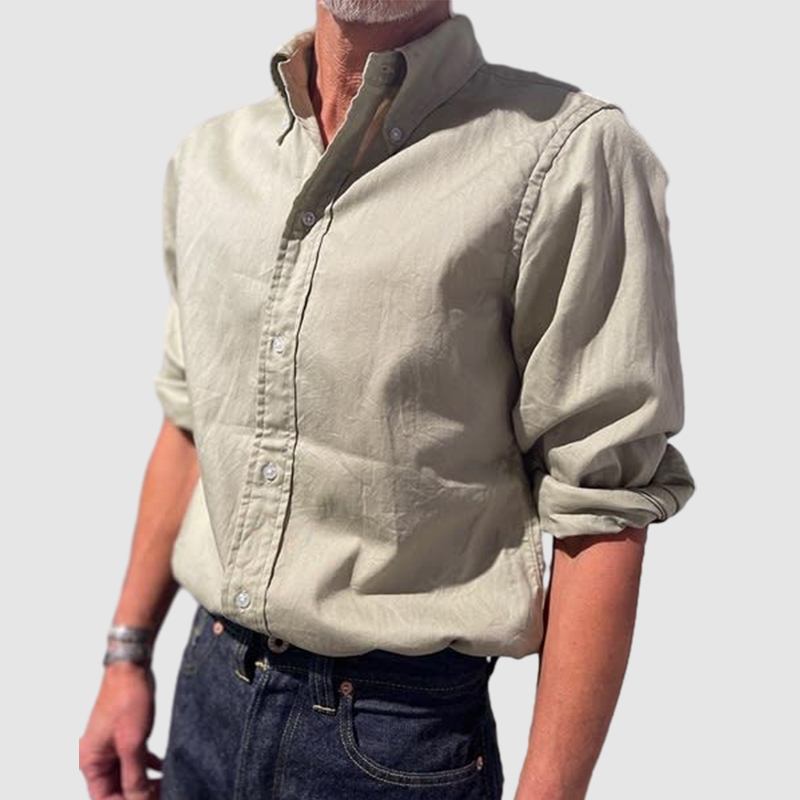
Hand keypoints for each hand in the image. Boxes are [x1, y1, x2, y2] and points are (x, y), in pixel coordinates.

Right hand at [79, 662, 161, 799]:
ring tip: (167, 785)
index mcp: (91, 762)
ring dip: (145, 782)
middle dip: (139, 794)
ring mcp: (110, 746)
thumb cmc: (126, 699)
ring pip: (127, 774)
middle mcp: (97, 756)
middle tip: (163, 794)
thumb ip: (134, 776)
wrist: (132, 667)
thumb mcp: (132, 744)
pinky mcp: (124, 736)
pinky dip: (147, 766)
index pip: (105, 798)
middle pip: (116, 788)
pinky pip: (134, 759)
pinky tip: (163, 769)